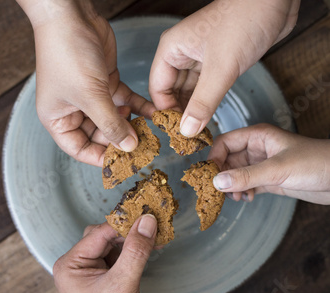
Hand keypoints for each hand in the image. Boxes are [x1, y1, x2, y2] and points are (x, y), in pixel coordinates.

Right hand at [17, 0, 154, 165]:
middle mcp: (73, 110)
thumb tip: (128, 147)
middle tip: (143, 145)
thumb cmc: (67, 55)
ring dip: (131, 123)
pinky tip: (153, 113)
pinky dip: (137, 106)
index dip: (99, 157)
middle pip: (99, 135)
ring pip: (113, 118)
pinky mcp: (105, 82)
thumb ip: (110, 124)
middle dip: (120, 139)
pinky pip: (123, 100)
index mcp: (57, 119)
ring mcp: (90, 96)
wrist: (70, 16)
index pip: (79, 148)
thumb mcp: (90, 96)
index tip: (122, 162)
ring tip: (152, 130)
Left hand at [53, 215, 157, 292]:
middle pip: (104, 237)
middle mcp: (76, 266)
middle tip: (152, 224)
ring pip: (112, 246)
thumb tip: (147, 222)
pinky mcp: (102, 280)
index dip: (123, 223)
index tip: (147, 213)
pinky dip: (132, 254)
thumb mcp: (123, 285)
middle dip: (128, 232)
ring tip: (154, 237)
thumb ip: (135, 252)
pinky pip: (117, 259)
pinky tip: (149, 249)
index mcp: (70, 264)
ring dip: (132, 242)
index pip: (99, 234)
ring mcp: (89, 273)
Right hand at [149, 0, 299, 136]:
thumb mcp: (221, 68)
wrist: (275, 1)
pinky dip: (206, 103)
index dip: (166, 112)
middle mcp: (181, 53)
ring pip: (188, 91)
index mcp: (171, 49)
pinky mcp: (217, 61)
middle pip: (171, 91)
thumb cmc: (245, 20)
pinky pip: (204, 88)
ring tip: (197, 132)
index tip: (177, 133)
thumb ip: (203, 102)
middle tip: (187, 138)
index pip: (158, 89)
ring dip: (193, 110)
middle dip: (179, 114)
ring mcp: (199, 57)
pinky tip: (208, 118)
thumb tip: (187, 130)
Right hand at [208, 123, 329, 204]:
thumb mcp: (278, 169)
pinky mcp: (270, 179)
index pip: (225, 143)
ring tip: (236, 197)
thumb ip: (246, 176)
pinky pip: (247, 184)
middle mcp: (258, 149)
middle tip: (220, 192)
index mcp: (258, 136)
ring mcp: (263, 164)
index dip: (214, 158)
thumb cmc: (317, 163)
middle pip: (227, 160)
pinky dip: (243, 192)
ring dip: (232, 186)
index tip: (209, 175)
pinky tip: (247, 198)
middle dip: (222, 176)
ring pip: (236, 174)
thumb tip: (217, 182)